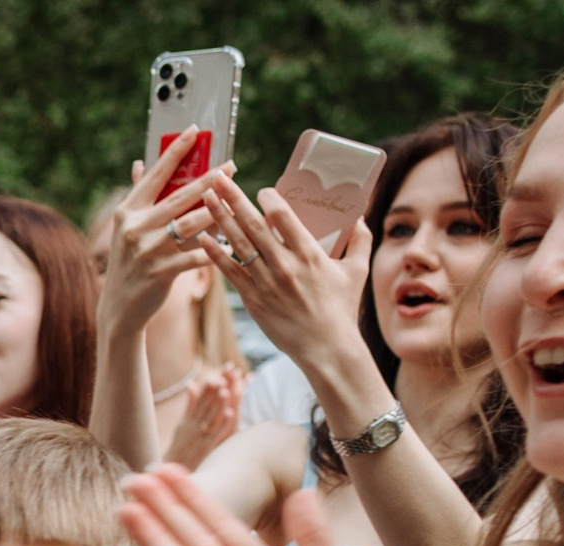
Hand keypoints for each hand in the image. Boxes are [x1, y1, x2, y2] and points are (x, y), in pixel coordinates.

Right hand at [97, 130, 232, 342]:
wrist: (120, 308)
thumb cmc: (129, 263)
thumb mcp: (127, 228)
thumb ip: (138, 196)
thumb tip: (140, 163)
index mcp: (128, 211)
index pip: (155, 174)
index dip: (176, 151)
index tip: (194, 131)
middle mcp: (135, 227)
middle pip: (180, 196)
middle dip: (209, 179)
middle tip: (231, 167)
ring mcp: (147, 250)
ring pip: (191, 224)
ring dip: (216, 212)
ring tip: (236, 202)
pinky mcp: (160, 272)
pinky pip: (195, 256)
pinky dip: (215, 250)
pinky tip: (232, 245)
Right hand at [161, 363, 247, 469]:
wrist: (172, 469)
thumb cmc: (179, 447)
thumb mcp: (182, 424)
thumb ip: (189, 404)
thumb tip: (192, 384)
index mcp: (187, 420)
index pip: (198, 401)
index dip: (206, 389)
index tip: (214, 377)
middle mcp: (193, 426)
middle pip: (204, 407)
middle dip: (213, 393)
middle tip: (221, 379)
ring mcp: (200, 436)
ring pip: (210, 417)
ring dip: (217, 404)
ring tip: (225, 391)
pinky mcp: (206, 447)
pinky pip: (216, 432)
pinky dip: (222, 422)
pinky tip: (229, 412)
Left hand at [193, 183, 371, 382]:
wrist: (325, 349)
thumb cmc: (342, 310)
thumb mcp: (357, 272)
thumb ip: (361, 241)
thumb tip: (361, 216)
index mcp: (310, 254)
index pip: (284, 217)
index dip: (269, 199)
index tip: (260, 189)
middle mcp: (285, 265)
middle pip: (254, 224)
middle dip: (233, 198)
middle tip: (218, 177)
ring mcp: (266, 282)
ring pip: (238, 244)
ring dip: (218, 218)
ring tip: (205, 198)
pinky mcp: (253, 299)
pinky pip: (230, 272)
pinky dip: (215, 254)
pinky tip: (201, 238)